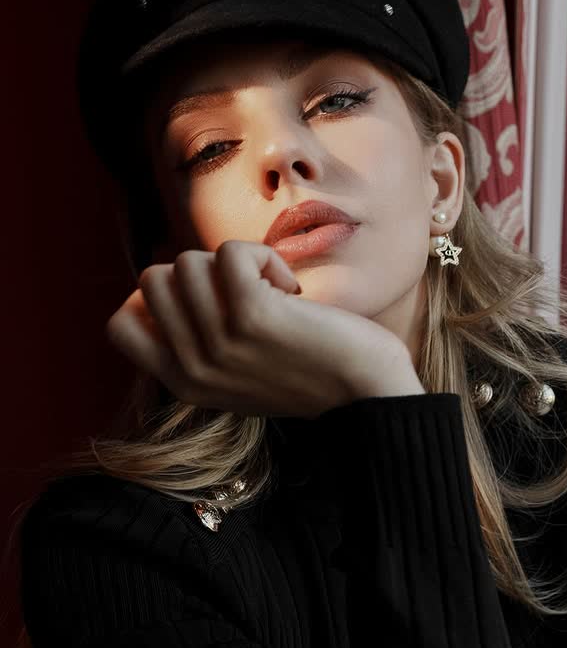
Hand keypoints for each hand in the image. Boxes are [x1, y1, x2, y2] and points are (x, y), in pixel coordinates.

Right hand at [105, 241, 414, 418]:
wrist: (367, 394)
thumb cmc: (308, 371)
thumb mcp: (237, 371)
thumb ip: (199, 340)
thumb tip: (174, 277)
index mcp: (183, 383)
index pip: (119, 325)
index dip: (150, 298)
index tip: (201, 299)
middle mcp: (193, 368)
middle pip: (153, 279)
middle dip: (199, 272)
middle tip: (243, 294)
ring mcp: (219, 344)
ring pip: (188, 260)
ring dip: (235, 263)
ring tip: (271, 291)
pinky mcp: (252, 317)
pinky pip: (231, 252)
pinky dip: (262, 256)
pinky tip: (287, 286)